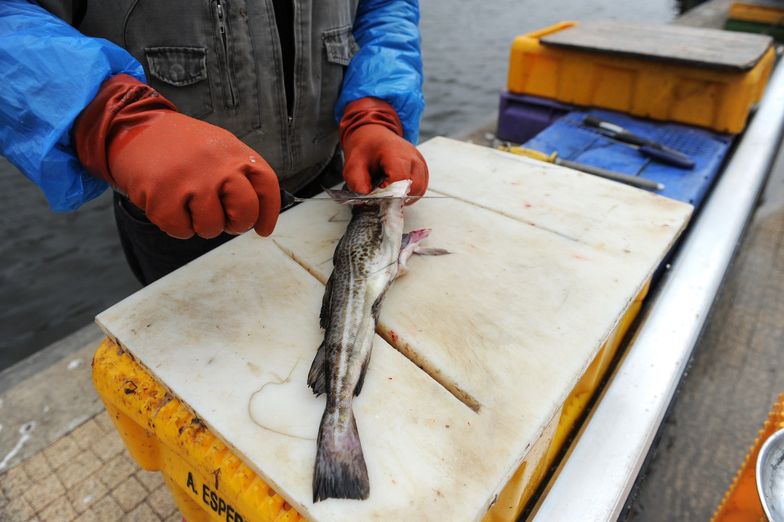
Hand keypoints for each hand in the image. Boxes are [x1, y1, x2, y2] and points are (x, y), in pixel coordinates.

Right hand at [74, 75, 279, 238]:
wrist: (134, 129)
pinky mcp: (163, 197)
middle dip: (237, 224)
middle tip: (225, 221)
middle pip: (245, 212)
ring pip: (212, 228)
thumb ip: (240, 175)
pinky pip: (181, 231)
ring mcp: (190, 181)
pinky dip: (176, 225)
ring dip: (202, 226)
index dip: (267, 213)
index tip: (262, 229)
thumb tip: (259, 216)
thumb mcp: (220, 148)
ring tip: (190, 205)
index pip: (266, 187)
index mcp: (234, 153)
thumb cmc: (182, 147)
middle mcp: (217, 166)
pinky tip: (170, 204)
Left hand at [340, 97, 427, 200]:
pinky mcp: (423, 170)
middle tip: (382, 191)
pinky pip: (420, 188)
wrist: (375, 137)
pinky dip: (409, 193)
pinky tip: (396, 187)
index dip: (389, 191)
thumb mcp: (353, 165)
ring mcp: (421, 163)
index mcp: (396, 152)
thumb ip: (357, 182)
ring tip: (389, 188)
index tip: (378, 190)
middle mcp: (413, 157)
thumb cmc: (367, 150)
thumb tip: (366, 197)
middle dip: (396, 196)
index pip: (400, 179)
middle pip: (413, 187)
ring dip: (403, 195)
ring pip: (418, 190)